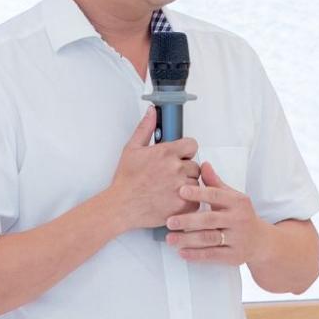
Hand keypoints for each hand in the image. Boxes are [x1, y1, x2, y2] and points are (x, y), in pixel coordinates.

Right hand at [106, 107, 201, 230]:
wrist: (122, 206)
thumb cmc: (126, 181)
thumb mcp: (132, 149)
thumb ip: (145, 128)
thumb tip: (151, 112)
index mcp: (166, 153)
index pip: (192, 144)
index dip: (186, 151)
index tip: (180, 156)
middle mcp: (176, 168)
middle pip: (195, 165)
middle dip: (185, 169)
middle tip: (170, 176)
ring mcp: (181, 187)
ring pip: (196, 182)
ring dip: (187, 185)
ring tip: (169, 189)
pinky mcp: (184, 204)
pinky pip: (195, 199)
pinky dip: (187, 201)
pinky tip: (173, 199)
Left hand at [165, 162, 267, 265]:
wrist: (261, 241)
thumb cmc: (241, 215)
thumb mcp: (232, 197)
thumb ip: (215, 183)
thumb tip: (202, 164)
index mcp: (237, 202)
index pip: (216, 195)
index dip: (198, 193)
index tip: (181, 191)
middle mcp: (238, 220)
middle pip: (210, 220)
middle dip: (188, 221)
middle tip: (169, 221)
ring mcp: (237, 239)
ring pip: (209, 239)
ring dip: (188, 239)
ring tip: (170, 239)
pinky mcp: (234, 256)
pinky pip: (213, 255)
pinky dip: (196, 255)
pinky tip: (182, 252)